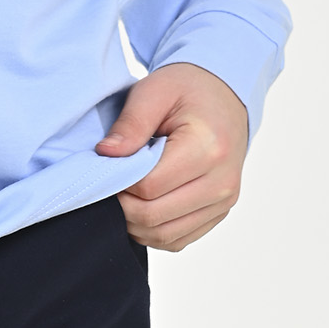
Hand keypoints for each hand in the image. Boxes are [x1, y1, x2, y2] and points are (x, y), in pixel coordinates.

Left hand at [96, 62, 248, 251]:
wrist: (223, 95)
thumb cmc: (186, 89)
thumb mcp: (154, 91)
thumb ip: (131, 124)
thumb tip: (105, 155)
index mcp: (208, 148)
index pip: (149, 185)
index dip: (118, 181)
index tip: (104, 165)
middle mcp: (222, 182)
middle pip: (155, 215)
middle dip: (121, 205)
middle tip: (106, 182)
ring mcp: (224, 202)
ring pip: (165, 235)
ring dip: (134, 223)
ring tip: (120, 193)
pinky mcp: (219, 212)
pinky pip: (179, 239)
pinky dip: (152, 230)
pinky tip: (138, 207)